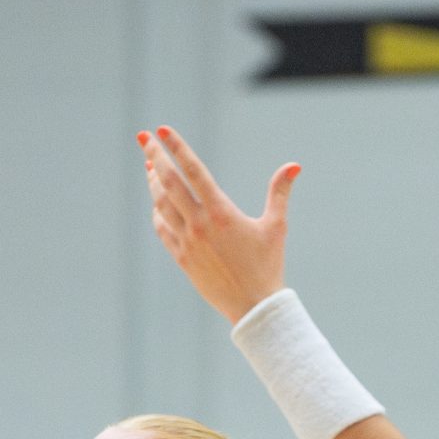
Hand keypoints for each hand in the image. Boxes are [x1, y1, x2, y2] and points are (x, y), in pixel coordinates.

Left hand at [139, 126, 299, 323]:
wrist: (252, 307)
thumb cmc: (268, 266)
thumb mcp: (276, 227)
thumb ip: (279, 193)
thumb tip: (294, 166)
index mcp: (221, 212)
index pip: (193, 171)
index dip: (176, 148)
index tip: (161, 130)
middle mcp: (199, 225)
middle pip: (169, 182)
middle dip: (155, 156)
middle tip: (143, 137)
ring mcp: (186, 242)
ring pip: (161, 204)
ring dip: (153, 182)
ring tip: (149, 164)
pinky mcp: (181, 259)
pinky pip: (162, 229)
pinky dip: (157, 212)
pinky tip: (157, 203)